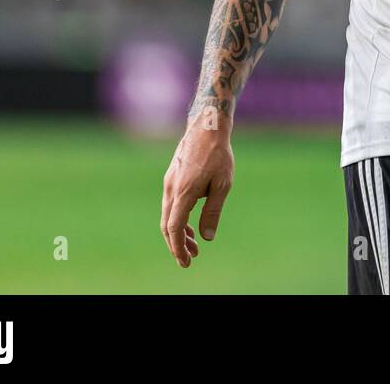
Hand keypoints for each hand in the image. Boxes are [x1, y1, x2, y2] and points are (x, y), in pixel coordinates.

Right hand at [161, 113, 233, 267]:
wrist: (206, 128)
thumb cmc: (218, 155)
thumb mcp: (222, 185)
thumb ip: (212, 211)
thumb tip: (206, 237)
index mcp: (183, 192)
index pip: (174, 227)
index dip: (178, 247)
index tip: (185, 261)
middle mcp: (171, 189)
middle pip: (167, 225)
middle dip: (177, 244)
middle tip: (190, 259)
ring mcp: (169, 183)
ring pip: (168, 215)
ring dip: (179, 232)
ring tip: (194, 245)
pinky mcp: (172, 179)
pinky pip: (171, 205)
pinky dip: (178, 218)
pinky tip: (190, 224)